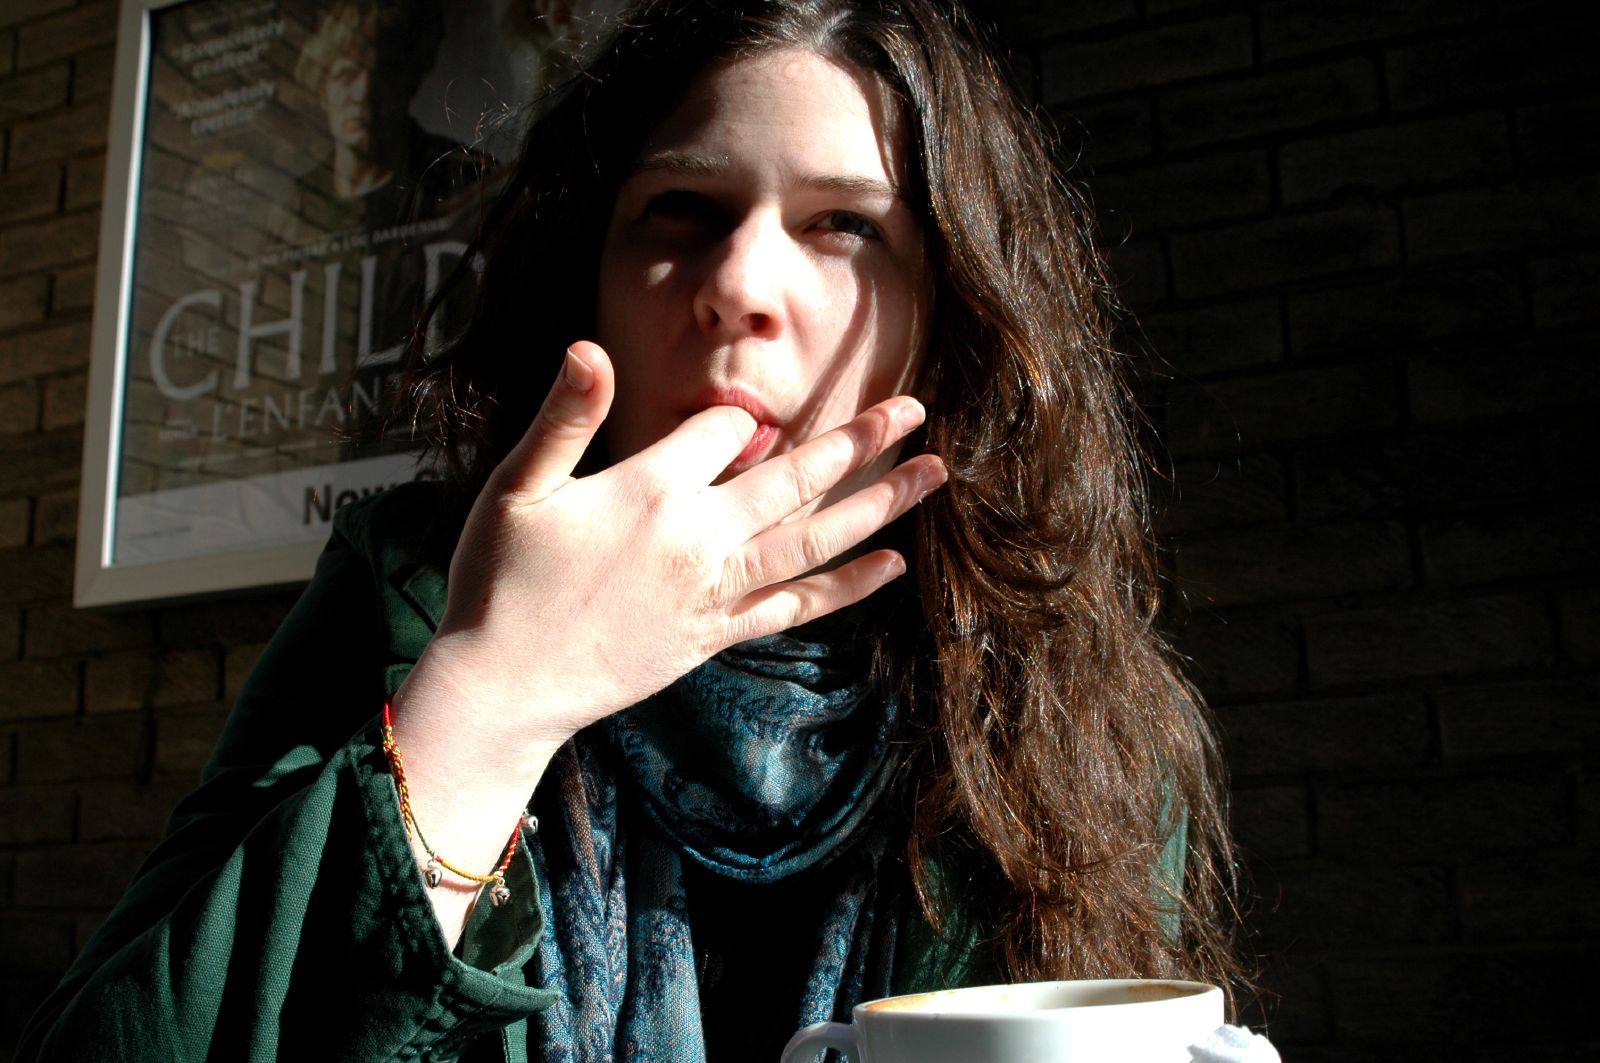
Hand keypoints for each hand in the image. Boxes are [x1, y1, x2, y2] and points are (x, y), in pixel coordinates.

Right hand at [403, 340, 944, 762]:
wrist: (503, 686)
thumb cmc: (500, 578)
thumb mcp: (518, 486)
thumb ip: (564, 417)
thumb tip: (590, 345)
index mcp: (652, 490)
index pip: (722, 431)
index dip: (730, 420)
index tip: (727, 426)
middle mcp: (699, 538)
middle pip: (798, 477)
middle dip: (861, 439)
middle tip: (918, 408)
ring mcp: (714, 591)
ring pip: (815, 540)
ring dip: (879, 506)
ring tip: (934, 476)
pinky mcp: (716, 636)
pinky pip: (796, 606)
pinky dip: (846, 587)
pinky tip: (892, 566)